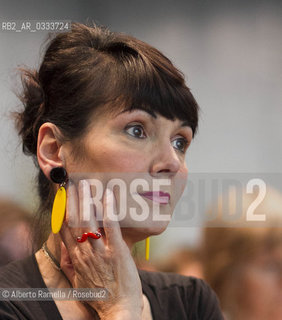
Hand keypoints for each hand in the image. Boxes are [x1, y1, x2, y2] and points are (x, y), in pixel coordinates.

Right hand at [59, 180, 143, 319]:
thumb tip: (65, 250)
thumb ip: (71, 264)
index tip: (62, 196)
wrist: (118, 310)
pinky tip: (108, 196)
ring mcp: (100, 251)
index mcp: (76, 258)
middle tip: (72, 183)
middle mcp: (84, 253)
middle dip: (72, 200)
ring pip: (89, 221)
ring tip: (86, 183)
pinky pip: (111, 227)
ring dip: (87, 200)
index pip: (64, 230)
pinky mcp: (117, 252)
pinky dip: (109, 209)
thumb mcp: (79, 281)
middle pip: (75, 221)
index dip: (62, 211)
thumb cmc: (101, 295)